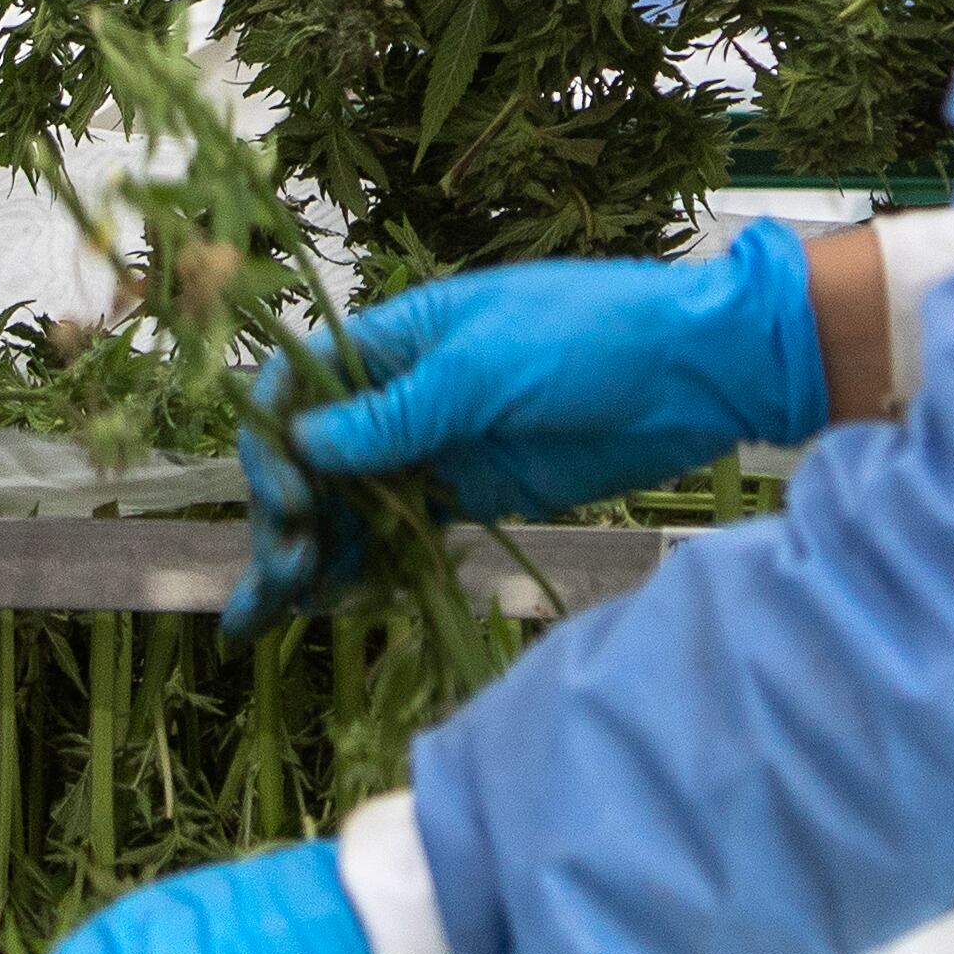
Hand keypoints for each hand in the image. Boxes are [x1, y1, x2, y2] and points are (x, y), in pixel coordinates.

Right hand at [227, 221, 824, 636]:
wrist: (693, 370)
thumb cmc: (591, 336)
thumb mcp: (488, 367)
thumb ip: (399, 412)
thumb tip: (306, 444)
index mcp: (394, 340)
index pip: (296, 389)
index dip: (276, 447)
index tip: (292, 503)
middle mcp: (399, 394)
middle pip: (310, 458)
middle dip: (283, 517)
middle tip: (279, 582)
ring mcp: (434, 447)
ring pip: (345, 503)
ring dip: (304, 553)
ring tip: (260, 618)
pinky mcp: (470, 492)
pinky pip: (396, 533)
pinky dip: (359, 566)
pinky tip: (327, 604)